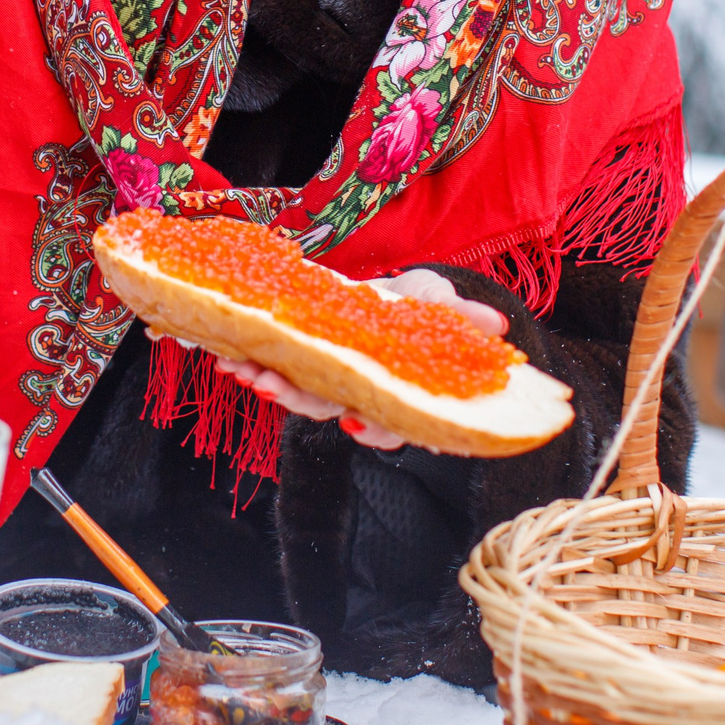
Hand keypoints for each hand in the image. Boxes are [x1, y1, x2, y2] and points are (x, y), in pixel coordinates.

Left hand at [210, 268, 506, 451]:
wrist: (396, 294)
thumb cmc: (424, 306)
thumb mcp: (442, 303)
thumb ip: (459, 316)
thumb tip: (497, 325)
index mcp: (397, 389)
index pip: (390, 423)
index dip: (374, 429)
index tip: (354, 422)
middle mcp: (360, 392)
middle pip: (331, 408)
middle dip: (298, 399)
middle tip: (270, 384)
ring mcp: (330, 378)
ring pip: (298, 393)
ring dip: (268, 382)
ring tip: (241, 367)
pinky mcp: (303, 358)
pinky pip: (276, 367)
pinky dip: (251, 360)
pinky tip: (228, 355)